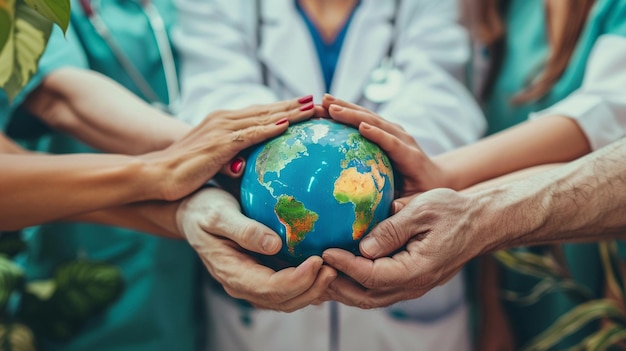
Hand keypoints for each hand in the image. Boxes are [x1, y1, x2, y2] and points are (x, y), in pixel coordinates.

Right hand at [142, 96, 314, 200]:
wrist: (154, 174)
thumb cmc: (183, 172)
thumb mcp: (215, 164)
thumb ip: (235, 162)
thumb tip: (252, 169)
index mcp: (226, 123)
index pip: (264, 113)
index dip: (289, 109)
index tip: (312, 108)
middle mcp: (226, 120)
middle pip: (269, 109)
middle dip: (297, 106)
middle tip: (323, 102)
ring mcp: (222, 130)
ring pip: (263, 116)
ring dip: (290, 111)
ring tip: (314, 107)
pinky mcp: (218, 144)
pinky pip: (249, 134)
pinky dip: (269, 127)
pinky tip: (286, 124)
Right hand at [177, 187, 336, 311]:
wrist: (190, 213)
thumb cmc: (202, 209)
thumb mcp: (218, 213)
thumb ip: (244, 230)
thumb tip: (274, 244)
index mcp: (231, 272)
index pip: (270, 288)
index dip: (297, 280)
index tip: (318, 261)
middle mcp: (242, 284)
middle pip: (282, 300)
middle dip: (311, 288)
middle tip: (333, 268)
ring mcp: (251, 282)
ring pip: (286, 299)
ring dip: (311, 289)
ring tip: (333, 270)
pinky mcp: (259, 274)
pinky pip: (285, 288)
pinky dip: (306, 283)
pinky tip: (321, 268)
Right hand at [321, 94, 448, 195]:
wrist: (434, 176)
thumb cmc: (422, 192)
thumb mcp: (416, 202)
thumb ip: (404, 206)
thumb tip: (387, 214)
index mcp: (410, 157)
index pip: (393, 143)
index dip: (379, 135)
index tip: (362, 128)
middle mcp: (403, 139)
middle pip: (377, 123)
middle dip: (353, 114)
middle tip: (330, 108)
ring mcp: (394, 131)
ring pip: (370, 116)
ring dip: (346, 107)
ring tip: (324, 101)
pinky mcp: (386, 129)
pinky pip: (366, 118)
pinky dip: (348, 112)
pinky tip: (330, 108)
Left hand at [322, 188, 486, 307]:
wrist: (480, 223)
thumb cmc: (453, 211)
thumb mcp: (422, 210)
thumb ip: (392, 230)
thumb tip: (363, 247)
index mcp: (417, 269)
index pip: (372, 275)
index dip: (345, 265)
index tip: (324, 252)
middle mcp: (414, 285)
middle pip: (367, 296)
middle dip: (337, 286)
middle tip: (313, 270)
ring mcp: (413, 286)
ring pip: (371, 298)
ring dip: (344, 290)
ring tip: (320, 275)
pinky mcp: (410, 280)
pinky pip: (378, 290)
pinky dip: (357, 286)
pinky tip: (340, 273)